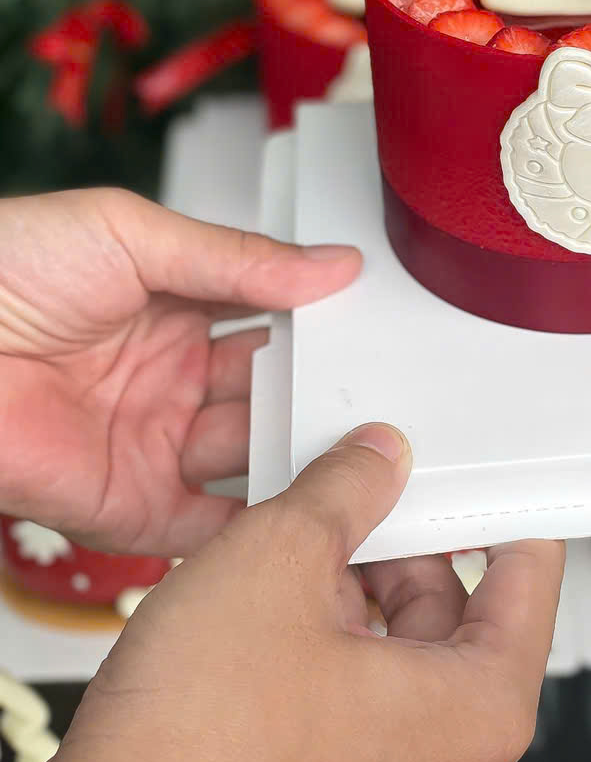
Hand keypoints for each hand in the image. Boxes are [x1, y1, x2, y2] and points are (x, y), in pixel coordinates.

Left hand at [0, 188, 360, 554]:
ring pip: (253, 459)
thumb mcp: (132, 234)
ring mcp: (154, 444)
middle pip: (272, 396)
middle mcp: (174, 379)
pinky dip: (255, 526)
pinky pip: (206, 526)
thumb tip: (332, 263)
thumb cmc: (4, 270)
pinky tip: (303, 512)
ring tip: (360, 457)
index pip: (276, 324)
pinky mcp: (128, 507)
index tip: (379, 336)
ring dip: (302, 459)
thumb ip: (239, 258)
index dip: (323, 332)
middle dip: (321, 399)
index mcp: (180, 309)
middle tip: (382, 402)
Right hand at [4, 425, 564, 761]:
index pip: (531, 577)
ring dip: (354, 573)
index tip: (483, 462)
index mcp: (477, 708)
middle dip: (405, 533)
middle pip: (458, 604)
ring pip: (397, 637)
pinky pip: (354, 676)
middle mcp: (445, 754)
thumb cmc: (197, 748)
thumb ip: (347, 490)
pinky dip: (325, 620)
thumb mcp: (281, 560)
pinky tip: (274, 578)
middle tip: (367, 472)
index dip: (503, 504)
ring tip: (302, 522)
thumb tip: (378, 456)